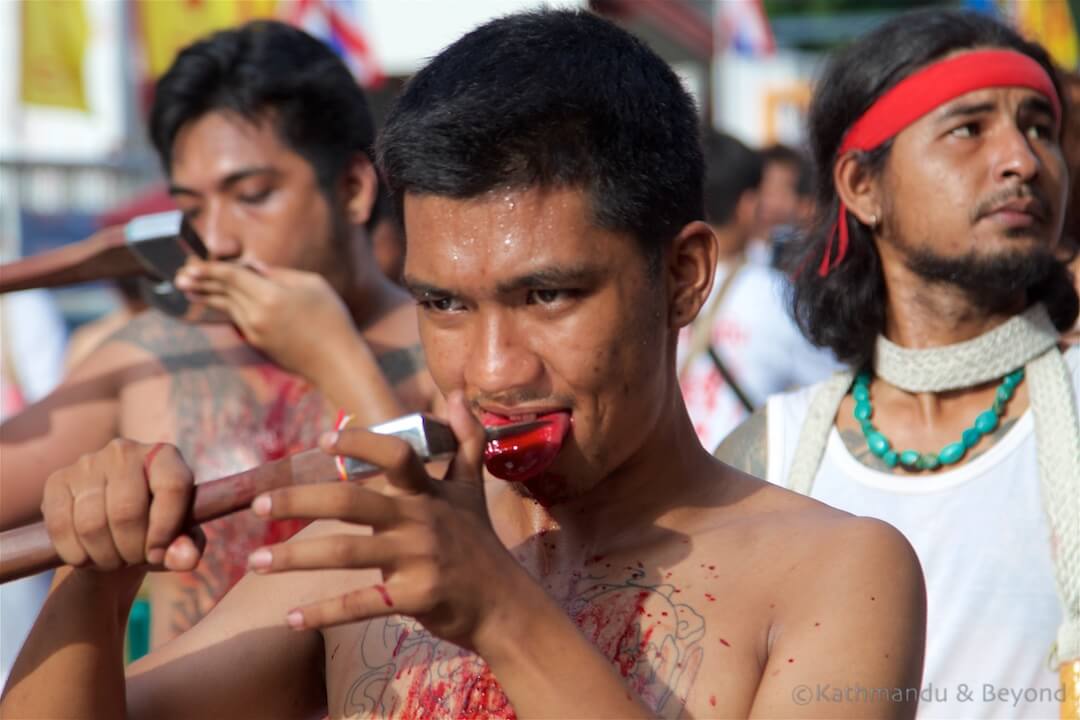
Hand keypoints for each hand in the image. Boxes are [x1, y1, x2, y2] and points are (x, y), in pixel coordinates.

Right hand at [41, 439, 202, 573]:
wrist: (112, 527)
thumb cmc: (154, 529)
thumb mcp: (178, 540)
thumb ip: (188, 548)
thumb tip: (186, 560)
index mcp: (165, 456)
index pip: (173, 486)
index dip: (166, 528)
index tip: (158, 554)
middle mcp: (125, 451)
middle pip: (127, 510)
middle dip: (131, 549)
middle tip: (133, 560)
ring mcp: (88, 462)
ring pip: (91, 523)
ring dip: (104, 556)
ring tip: (114, 560)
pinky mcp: (57, 480)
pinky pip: (60, 525)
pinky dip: (75, 553)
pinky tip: (87, 558)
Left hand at [175, 259, 358, 379]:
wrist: (336, 362)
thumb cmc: (332, 319)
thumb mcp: (311, 284)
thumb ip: (278, 273)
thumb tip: (253, 267)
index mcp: (271, 296)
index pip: (232, 277)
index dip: (210, 269)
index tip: (191, 265)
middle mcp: (257, 315)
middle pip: (223, 292)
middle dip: (200, 282)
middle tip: (179, 276)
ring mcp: (255, 332)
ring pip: (227, 307)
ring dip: (208, 296)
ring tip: (189, 288)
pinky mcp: (258, 344)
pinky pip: (239, 319)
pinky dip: (227, 308)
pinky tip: (217, 303)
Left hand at [246, 392, 522, 650]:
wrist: (505, 604)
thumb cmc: (479, 542)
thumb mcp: (473, 488)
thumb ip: (465, 440)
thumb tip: (458, 393)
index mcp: (428, 492)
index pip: (395, 454)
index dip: (360, 444)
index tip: (322, 441)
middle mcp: (421, 520)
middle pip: (351, 502)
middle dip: (299, 501)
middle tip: (257, 505)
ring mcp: (418, 559)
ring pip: (347, 553)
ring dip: (296, 557)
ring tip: (255, 563)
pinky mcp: (416, 598)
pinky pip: (363, 603)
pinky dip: (325, 612)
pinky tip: (291, 618)